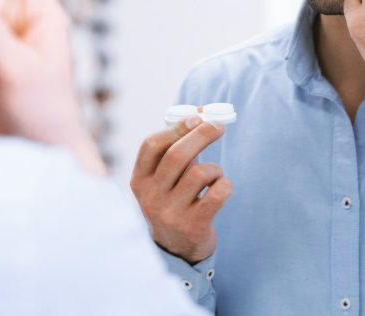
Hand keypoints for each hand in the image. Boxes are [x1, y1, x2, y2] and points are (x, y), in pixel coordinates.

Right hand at [130, 117, 230, 263]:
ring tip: (215, 176)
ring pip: (199, 173)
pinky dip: (225, 185)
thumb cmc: (174, 202)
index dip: (176, 127)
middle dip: (202, 134)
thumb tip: (201, 113)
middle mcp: (150, 197)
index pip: (151, 145)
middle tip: (219, 125)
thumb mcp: (163, 180)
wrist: (176, 251)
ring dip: (215, 168)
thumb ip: (174, 151)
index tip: (197, 116)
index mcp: (139, 180)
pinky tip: (221, 190)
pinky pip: (216, 194)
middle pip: (177, 155)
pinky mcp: (192, 226)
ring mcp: (169, 213)